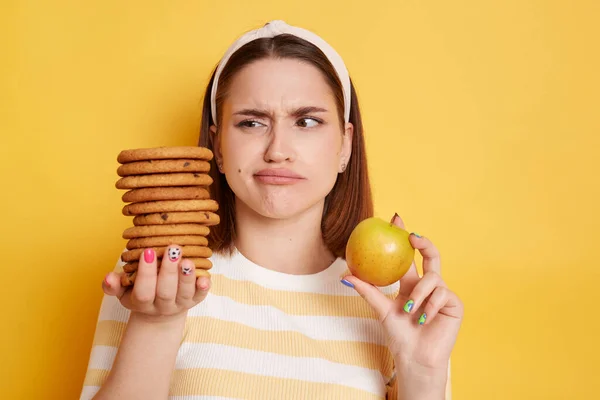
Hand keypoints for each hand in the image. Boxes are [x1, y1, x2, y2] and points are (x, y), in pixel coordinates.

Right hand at [102, 245, 210, 321]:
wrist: (160, 312)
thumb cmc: (140, 293)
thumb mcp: (124, 291)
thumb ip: (114, 285)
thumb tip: (108, 277)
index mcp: (142, 303)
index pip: (143, 291)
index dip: (146, 273)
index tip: (149, 251)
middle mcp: (162, 306)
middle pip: (166, 292)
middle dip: (169, 271)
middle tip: (172, 248)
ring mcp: (180, 304)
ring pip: (185, 294)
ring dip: (187, 277)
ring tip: (187, 260)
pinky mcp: (195, 300)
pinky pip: (201, 296)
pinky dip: (204, 287)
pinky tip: (205, 278)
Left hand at [342, 214, 462, 376]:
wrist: (414, 357)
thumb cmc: (398, 335)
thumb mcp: (380, 309)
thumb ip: (367, 290)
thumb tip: (344, 276)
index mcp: (411, 283)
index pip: (409, 256)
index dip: (404, 236)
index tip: (396, 219)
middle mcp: (429, 285)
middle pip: (432, 255)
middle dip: (424, 242)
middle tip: (412, 237)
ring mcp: (443, 293)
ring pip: (433, 278)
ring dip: (419, 294)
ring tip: (410, 311)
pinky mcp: (454, 304)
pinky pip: (442, 293)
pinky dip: (429, 306)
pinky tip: (423, 318)